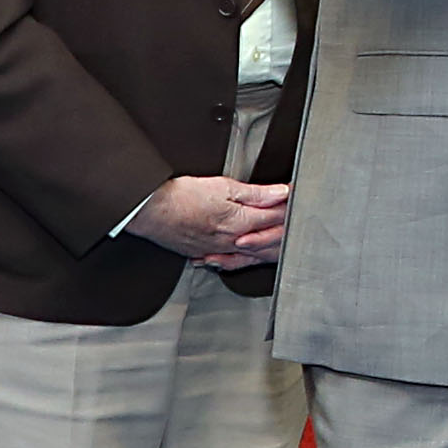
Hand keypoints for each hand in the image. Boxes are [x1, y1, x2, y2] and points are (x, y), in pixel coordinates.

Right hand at [129, 171, 287, 267]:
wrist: (151, 211)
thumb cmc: (181, 197)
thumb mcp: (224, 186)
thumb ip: (255, 192)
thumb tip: (279, 193)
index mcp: (241, 221)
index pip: (275, 216)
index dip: (288, 207)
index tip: (295, 200)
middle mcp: (233, 241)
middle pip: (268, 240)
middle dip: (284, 230)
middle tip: (293, 222)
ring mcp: (218, 250)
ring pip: (251, 254)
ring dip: (266, 248)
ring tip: (276, 240)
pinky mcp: (203, 253)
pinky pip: (229, 261)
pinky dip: (240, 259)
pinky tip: (241, 257)